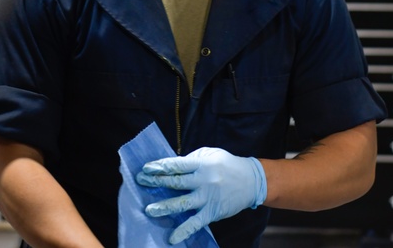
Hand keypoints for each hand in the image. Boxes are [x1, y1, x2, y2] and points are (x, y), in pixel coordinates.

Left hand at [136, 147, 266, 243]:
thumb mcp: (211, 154)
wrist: (252, 181)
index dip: (160, 166)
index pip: (177, 165)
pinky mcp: (212, 212)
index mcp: (202, 164)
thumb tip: (172, 166)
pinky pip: (196, 223)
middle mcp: (203, 181)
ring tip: (149, 210)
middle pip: (176, 182)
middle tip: (140, 182)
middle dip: (156, 182)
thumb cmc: (228, 165)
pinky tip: (172, 238)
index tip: (145, 168)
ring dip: (165, 207)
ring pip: (183, 203)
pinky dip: (184, 231)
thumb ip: (192, 159)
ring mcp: (207, 198)